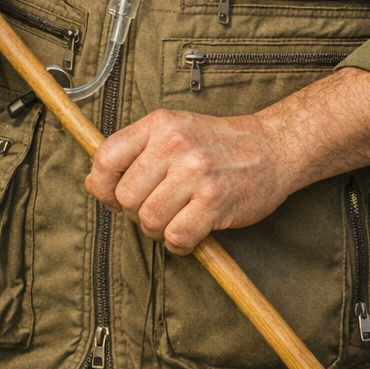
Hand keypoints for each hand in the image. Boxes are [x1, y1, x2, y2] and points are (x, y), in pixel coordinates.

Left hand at [84, 109, 285, 254]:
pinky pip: (177, 236)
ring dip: (159, 230)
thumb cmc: (219, 145)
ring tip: (177, 219)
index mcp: (159, 124)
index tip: (113, 196)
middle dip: (135, 213)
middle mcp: (174, 144)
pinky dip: (180, 243)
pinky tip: (192, 232)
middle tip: (157, 209)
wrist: (274, 148)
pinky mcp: (215, 200)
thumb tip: (95, 183)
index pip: (106, 157)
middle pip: (125, 197)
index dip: (102, 185)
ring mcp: (195, 172)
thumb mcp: (174, 132)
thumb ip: (135, 153)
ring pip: (149, 220)